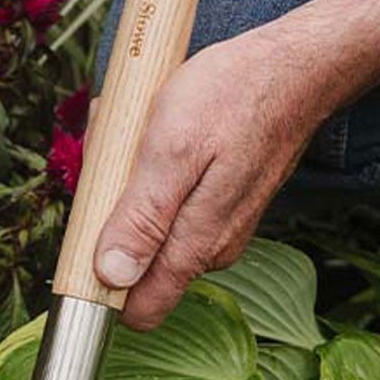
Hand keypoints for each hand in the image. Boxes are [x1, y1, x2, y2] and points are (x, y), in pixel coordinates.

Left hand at [92, 22, 333, 329]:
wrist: (294, 68)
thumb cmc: (233, 97)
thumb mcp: (172, 149)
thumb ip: (143, 218)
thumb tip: (113, 277)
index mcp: (197, 245)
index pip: (139, 310)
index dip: (101, 287)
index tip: (85, 238)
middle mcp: (212, 248)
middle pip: (136, 263)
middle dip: (111, 215)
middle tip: (120, 155)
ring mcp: (220, 226)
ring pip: (151, 226)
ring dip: (131, 186)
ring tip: (145, 133)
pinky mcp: (223, 203)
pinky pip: (170, 202)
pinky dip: (154, 171)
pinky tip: (163, 132)